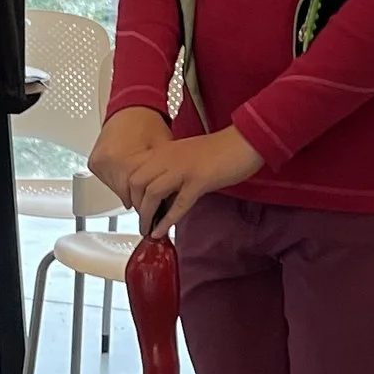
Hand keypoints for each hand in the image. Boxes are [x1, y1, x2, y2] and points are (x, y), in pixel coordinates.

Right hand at [89, 106, 172, 207]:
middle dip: (138, 198)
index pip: (136, 195)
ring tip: (140, 185)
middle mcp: (107, 162)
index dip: (147, 204)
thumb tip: (166, 199)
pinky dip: (118, 181)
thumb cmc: (149, 125)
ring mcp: (99, 162)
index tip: (153, 209)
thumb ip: (160, 179)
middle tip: (149, 201)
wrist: (132, 108)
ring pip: (115, 188)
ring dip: (127, 190)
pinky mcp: (94, 162)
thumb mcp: (162, 153)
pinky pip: (107, 179)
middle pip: (124, 194)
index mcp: (124, 161)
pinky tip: (128, 175)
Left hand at [130, 124, 262, 233]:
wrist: (245, 141)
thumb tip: (163, 194)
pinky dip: (166, 220)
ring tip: (148, 230)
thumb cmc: (221, 150)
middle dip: (135, 204)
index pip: (134, 169)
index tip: (133, 204)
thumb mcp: (187, 156)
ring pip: (152, 193)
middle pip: (137, 182)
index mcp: (165, 151)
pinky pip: (178, 204)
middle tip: (141, 219)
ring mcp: (183, 169)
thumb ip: (172, 170)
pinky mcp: (199, 180)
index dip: (129, 189)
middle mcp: (169, 158)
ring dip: (147, 215)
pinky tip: (161, 232)